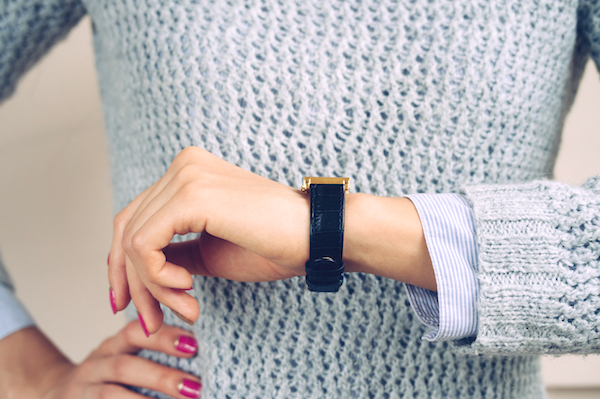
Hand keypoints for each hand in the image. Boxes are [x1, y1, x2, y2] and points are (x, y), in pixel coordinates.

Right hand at [0, 322, 200, 398]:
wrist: (53, 394)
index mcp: (111, 347)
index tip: (194, 345)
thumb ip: (151, 352)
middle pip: (125, 368)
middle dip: (162, 378)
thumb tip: (198, 352)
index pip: (134, 334)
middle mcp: (95, 367)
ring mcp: (83, 392)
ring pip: (111, 397)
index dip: (163, 338)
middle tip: (195, 387)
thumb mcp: (121, 357)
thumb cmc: (106, 376)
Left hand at [109, 146, 310, 333]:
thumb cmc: (272, 246)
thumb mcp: (207, 254)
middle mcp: (183, 166)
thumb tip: (133, 273)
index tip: (130, 306)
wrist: (316, 238)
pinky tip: (188, 287)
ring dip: (151, 287)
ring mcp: (186, 176)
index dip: (123, 266)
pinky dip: (157, 276)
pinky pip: (145, 245)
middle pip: (127, 229)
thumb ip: (170, 254)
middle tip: (150, 322)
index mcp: (187, 173)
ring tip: (186, 307)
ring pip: (132, 241)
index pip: (135, 218)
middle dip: (133, 284)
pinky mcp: (191, 195)